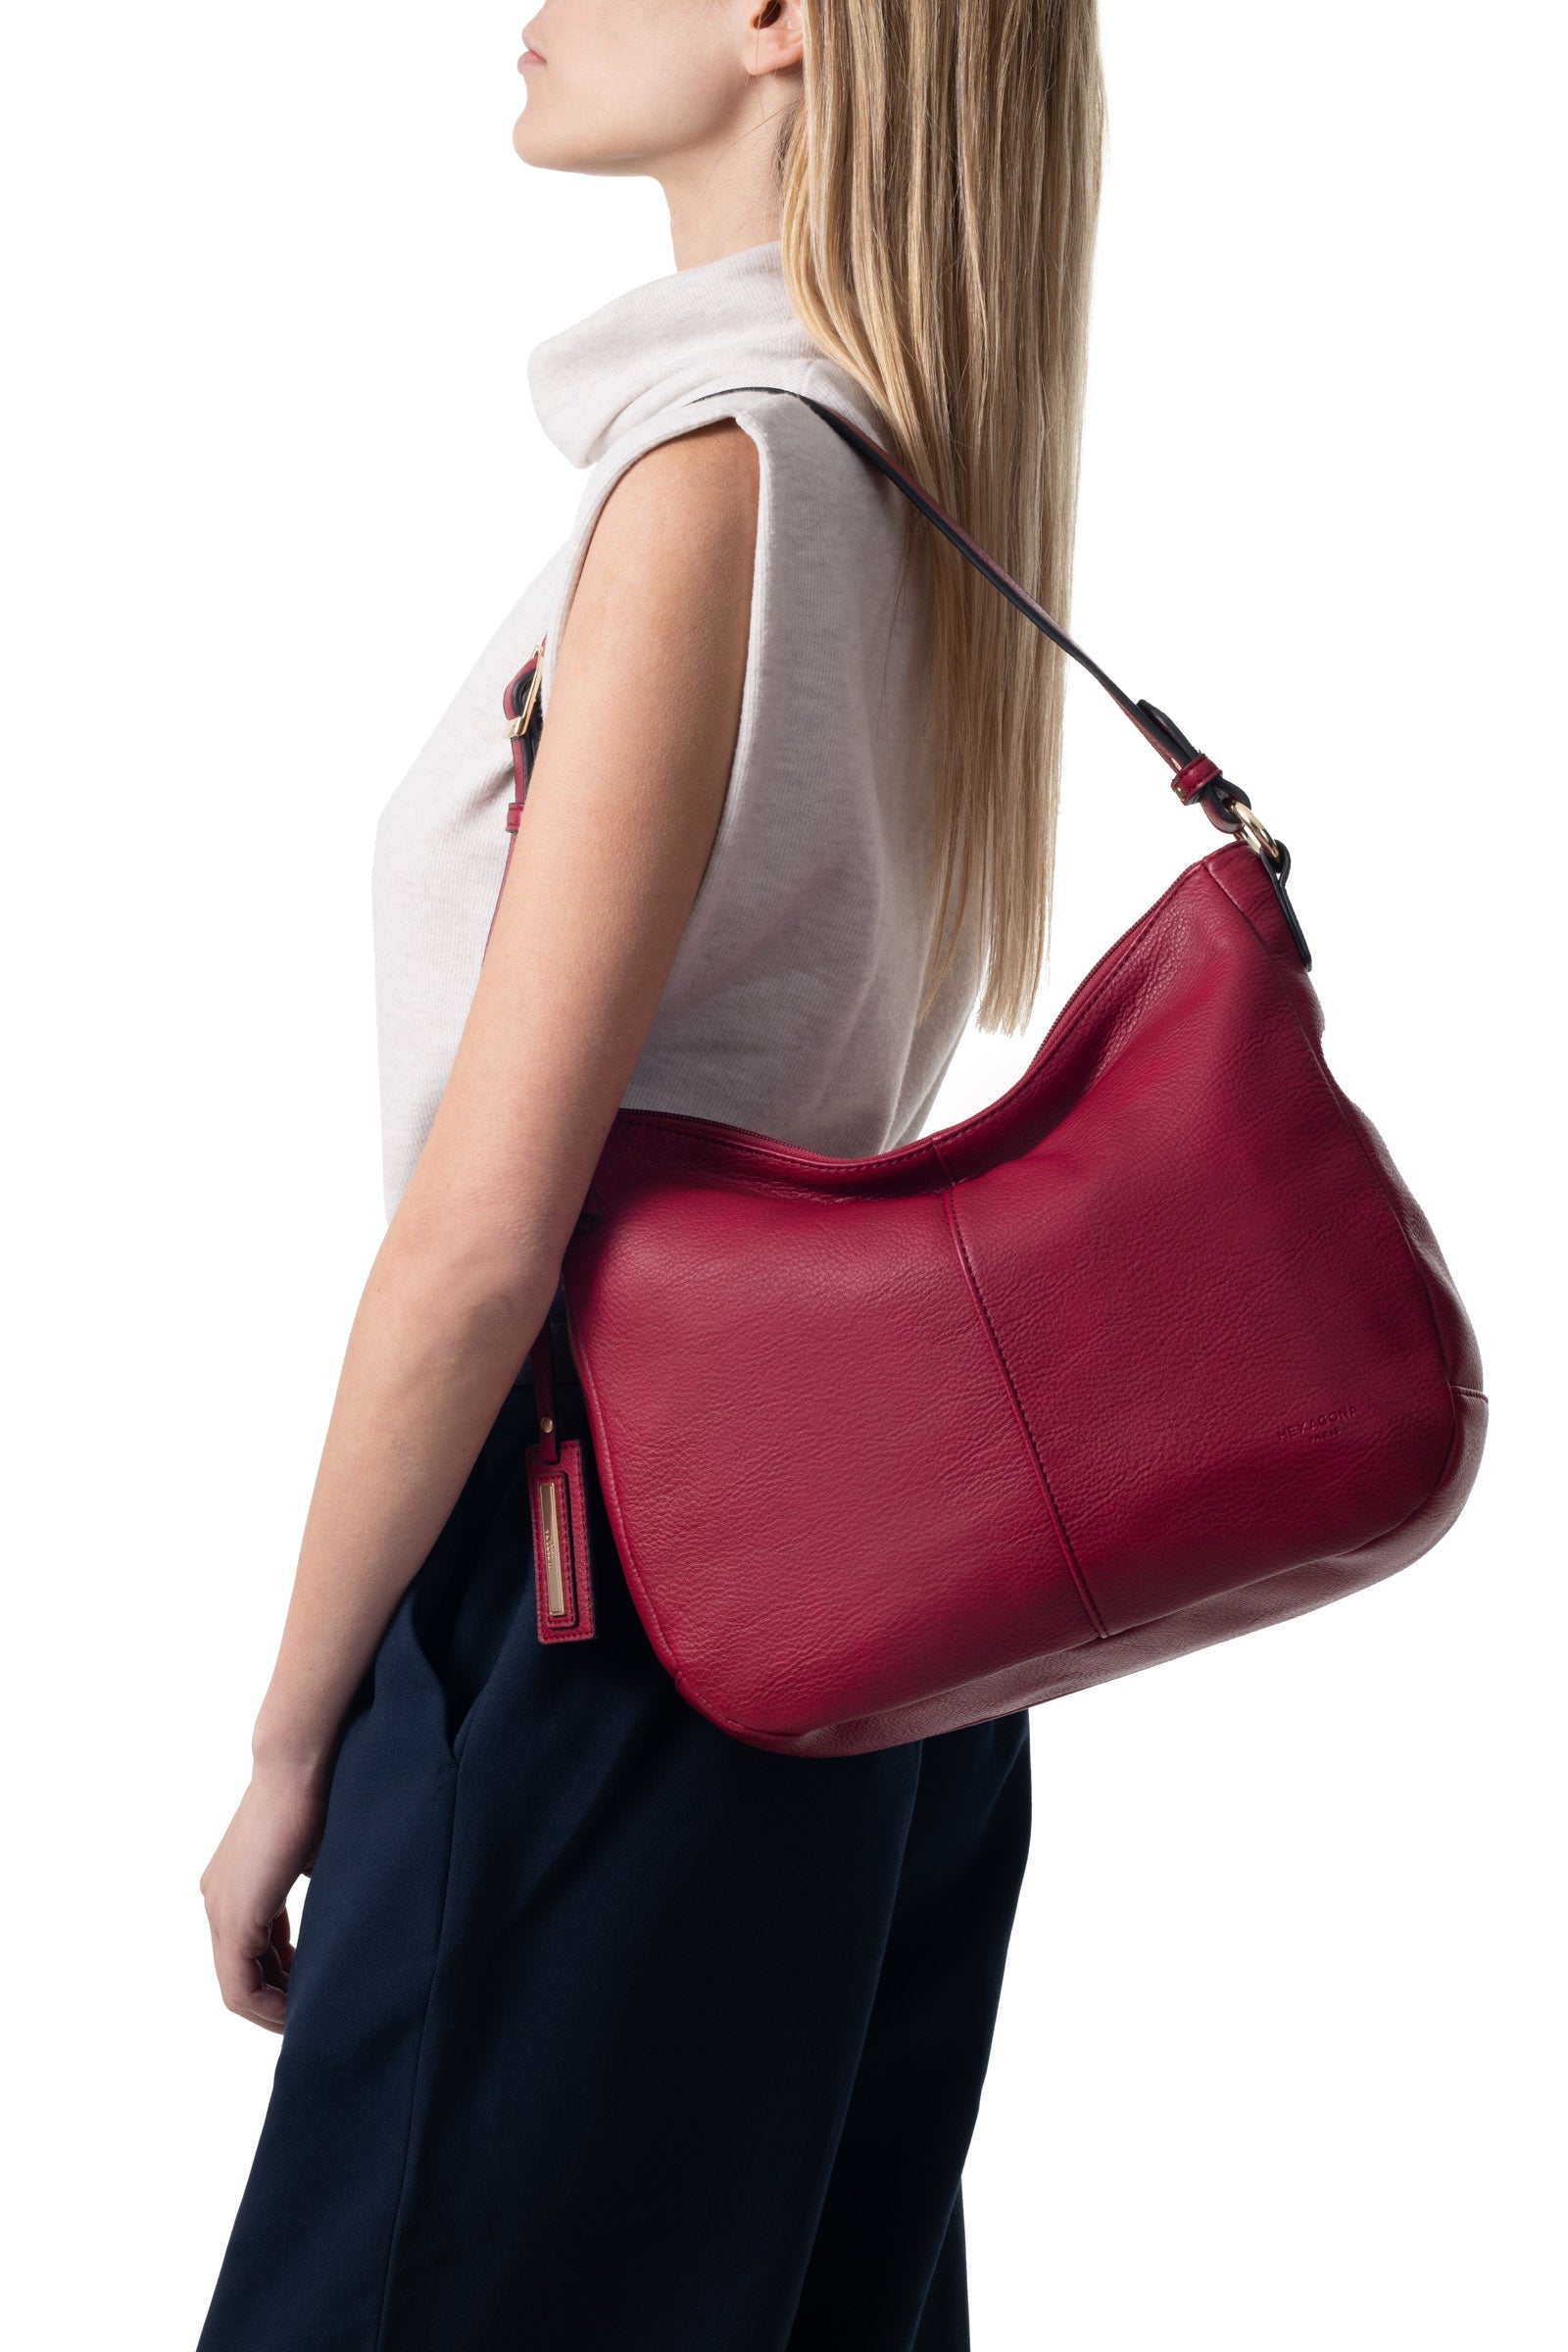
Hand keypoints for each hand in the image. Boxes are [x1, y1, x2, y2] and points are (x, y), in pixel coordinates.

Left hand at [199, 1761, 328, 2032]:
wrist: (302, 1761)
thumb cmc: (321, 1793)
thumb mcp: (320, 1855)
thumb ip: (320, 1889)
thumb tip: (348, 1916)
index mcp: (236, 1884)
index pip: (254, 1952)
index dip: (285, 1980)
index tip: (320, 1990)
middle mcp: (216, 1900)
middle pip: (242, 1976)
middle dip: (280, 2001)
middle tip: (318, 2013)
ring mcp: (220, 1909)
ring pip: (239, 1987)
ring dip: (276, 2007)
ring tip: (315, 2014)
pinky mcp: (233, 1917)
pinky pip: (241, 1986)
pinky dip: (271, 2004)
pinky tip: (304, 2005)